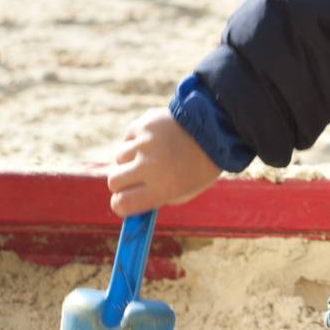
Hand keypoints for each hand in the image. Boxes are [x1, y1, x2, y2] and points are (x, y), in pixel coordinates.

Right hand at [106, 107, 223, 216]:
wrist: (216, 131)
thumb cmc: (200, 166)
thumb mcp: (184, 191)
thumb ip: (156, 198)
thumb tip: (131, 201)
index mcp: (161, 189)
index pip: (122, 203)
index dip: (120, 205)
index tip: (123, 203)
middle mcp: (149, 166)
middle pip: (114, 181)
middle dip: (121, 183)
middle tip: (132, 180)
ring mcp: (144, 143)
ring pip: (119, 157)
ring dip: (130, 159)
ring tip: (152, 155)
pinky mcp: (143, 124)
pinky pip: (128, 137)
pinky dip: (136, 141)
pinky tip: (155, 140)